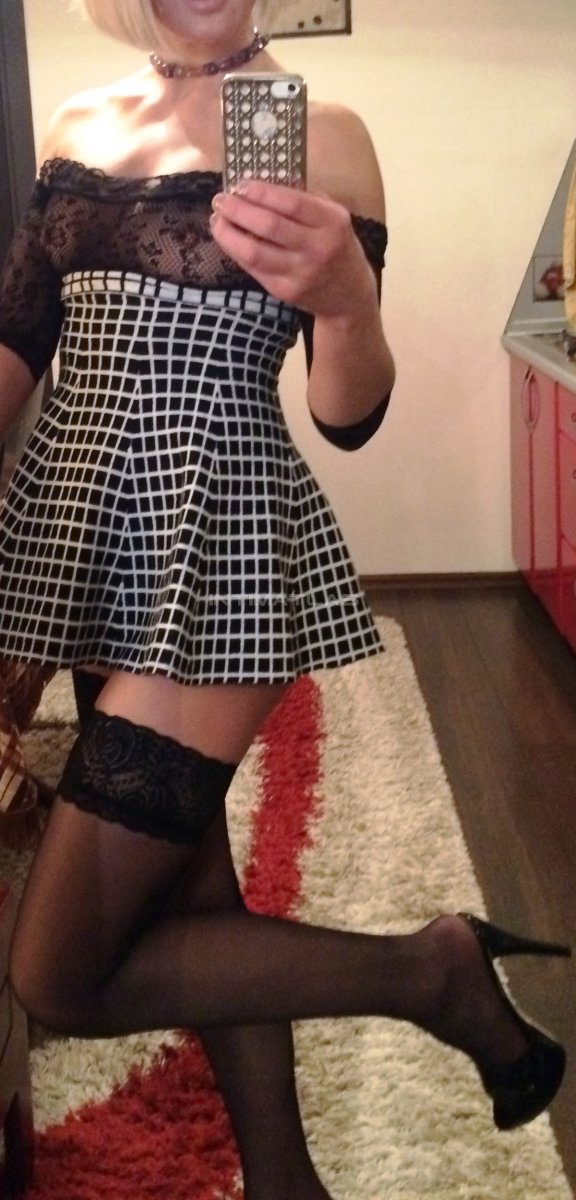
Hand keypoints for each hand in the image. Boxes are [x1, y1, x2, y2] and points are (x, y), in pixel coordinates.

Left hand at [209, 180, 376, 318]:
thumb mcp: (332, 216)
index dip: (261, 192)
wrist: (349, 295)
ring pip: (254, 252)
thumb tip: (260, 181)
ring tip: (217, 219)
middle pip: (269, 226)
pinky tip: (229, 238)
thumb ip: (303, 199)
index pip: (291, 203)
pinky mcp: (284, 291)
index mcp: (332, 223)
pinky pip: (253, 268)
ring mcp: (300, 274)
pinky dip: (236, 250)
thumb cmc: (336, 245)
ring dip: (228, 233)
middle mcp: (318, 249)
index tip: (240, 184)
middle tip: (220, 199)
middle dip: (238, 210)